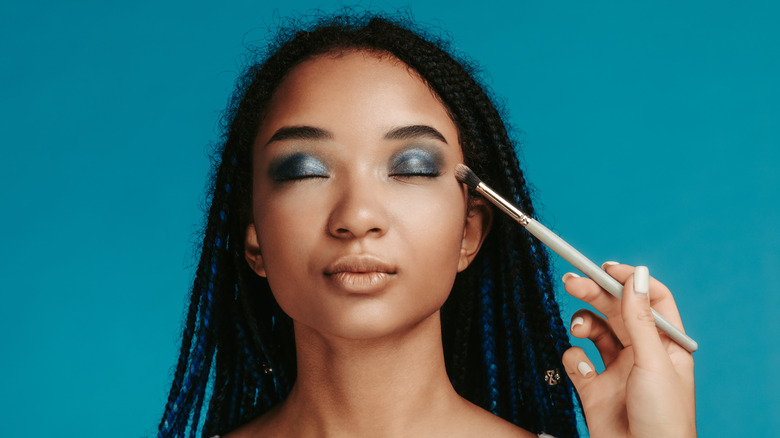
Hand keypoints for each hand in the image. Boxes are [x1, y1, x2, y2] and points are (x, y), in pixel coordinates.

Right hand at [561, 263, 695, 437]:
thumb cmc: (663, 419)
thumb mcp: (654, 362)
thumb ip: (639, 318)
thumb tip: (636, 275)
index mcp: (665, 344)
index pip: (649, 299)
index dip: (629, 280)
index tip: (606, 268)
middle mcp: (640, 352)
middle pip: (615, 310)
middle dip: (594, 294)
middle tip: (572, 281)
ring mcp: (616, 369)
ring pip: (593, 330)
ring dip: (582, 323)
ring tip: (578, 328)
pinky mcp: (593, 387)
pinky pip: (577, 359)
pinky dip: (574, 358)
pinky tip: (582, 370)